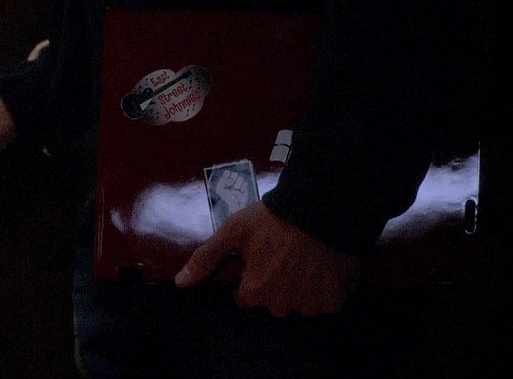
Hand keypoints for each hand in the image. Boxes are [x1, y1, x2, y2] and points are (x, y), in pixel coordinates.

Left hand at [175, 202, 360, 316]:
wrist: (320, 209)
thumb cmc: (272, 220)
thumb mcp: (233, 232)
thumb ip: (206, 258)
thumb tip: (180, 283)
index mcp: (255, 292)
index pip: (244, 296)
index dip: (249, 276)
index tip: (258, 258)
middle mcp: (282, 306)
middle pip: (272, 301)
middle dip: (273, 283)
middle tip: (280, 254)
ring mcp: (310, 305)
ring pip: (299, 302)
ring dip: (298, 286)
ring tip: (302, 257)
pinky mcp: (335, 299)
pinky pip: (324, 300)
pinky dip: (322, 286)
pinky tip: (320, 264)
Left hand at [214, 169, 248, 210]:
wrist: (235, 204)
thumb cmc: (227, 197)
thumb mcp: (220, 190)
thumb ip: (223, 182)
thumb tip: (231, 181)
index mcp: (226, 178)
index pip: (227, 172)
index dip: (227, 176)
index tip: (226, 183)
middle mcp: (233, 179)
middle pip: (234, 173)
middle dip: (233, 180)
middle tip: (231, 186)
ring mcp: (239, 182)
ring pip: (241, 178)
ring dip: (238, 185)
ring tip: (236, 190)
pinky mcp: (245, 186)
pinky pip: (245, 183)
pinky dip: (243, 188)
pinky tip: (241, 192)